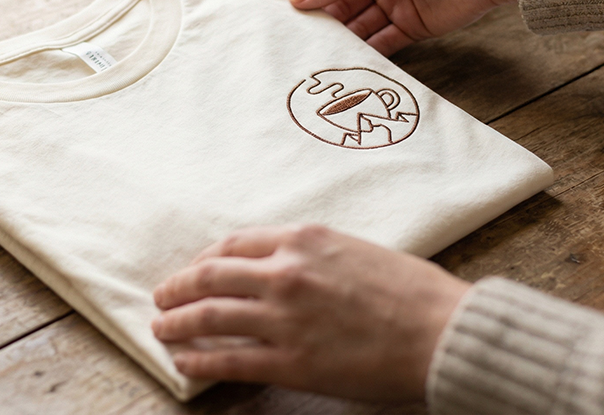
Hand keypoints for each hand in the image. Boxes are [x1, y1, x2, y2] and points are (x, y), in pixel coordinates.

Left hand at [151, 224, 470, 400]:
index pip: (234, 244)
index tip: (194, 269)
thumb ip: (314, 256)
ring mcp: (284, 318)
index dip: (204, 258)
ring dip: (176, 323)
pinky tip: (184, 364)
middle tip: (161, 298)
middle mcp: (285, 272)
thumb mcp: (357, 250)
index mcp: (303, 239)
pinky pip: (228, 361)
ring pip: (208, 317)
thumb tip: (283, 267)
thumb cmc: (413, 292)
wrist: (442, 331)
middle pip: (210, 276)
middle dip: (177, 287)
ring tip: (161, 329)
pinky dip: (198, 362)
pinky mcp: (290, 362)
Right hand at [288, 0, 515, 55]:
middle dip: (324, 18)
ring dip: (343, 37)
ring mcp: (394, 2)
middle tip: (301, 38)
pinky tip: (351, 60)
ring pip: (360, 24)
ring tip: (321, 53)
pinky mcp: (411, 26)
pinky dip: (368, 51)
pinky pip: (383, 41)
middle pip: (341, 1)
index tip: (288, 10)